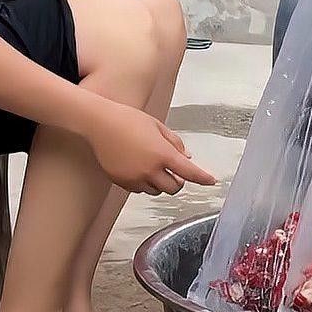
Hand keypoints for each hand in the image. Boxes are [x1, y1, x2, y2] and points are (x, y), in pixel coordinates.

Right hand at [84, 102, 216, 194]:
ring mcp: (135, 178)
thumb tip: (187, 157)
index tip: (211, 181)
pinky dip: (144, 183)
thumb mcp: (157, 126)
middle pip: (174, 188)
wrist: (99, 124)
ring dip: (161, 184)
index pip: (189, 172)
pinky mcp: (122, 182)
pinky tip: (139, 168)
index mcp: (162, 154)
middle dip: (178, 181)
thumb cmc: (128, 120)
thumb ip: (175, 143)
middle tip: (176, 171)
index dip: (203, 178)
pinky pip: (139, 190)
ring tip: (154, 167)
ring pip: (156, 191)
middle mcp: (150, 170)